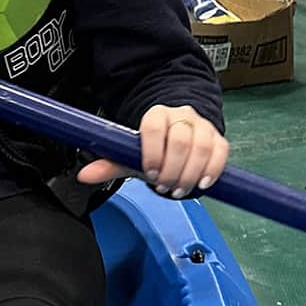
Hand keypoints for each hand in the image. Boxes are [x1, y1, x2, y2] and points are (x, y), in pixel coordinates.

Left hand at [78, 104, 228, 195]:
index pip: (155, 127)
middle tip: (163, 186)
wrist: (178, 133)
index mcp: (157, 115)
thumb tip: (84, 176)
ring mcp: (202, 126)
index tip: (149, 173)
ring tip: (178, 189)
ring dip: (190, 174)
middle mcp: (181, 116)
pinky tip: (202, 183)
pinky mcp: (218, 138)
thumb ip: (110, 164)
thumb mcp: (131, 155)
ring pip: (203, 147)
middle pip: (182, 140)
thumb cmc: (154, 147)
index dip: (153, 152)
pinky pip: (221, 152)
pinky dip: (212, 170)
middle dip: (172, 169)